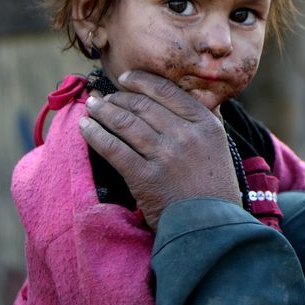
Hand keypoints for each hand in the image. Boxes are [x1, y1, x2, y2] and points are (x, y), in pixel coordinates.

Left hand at [79, 70, 240, 229]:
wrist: (211, 226)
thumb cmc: (215, 186)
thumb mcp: (219, 145)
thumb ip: (204, 119)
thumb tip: (183, 97)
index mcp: (205, 123)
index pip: (167, 91)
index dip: (142, 81)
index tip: (126, 78)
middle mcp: (185, 135)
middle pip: (143, 105)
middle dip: (118, 98)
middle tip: (103, 97)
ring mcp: (165, 156)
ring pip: (126, 123)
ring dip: (103, 111)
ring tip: (92, 106)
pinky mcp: (145, 177)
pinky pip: (113, 149)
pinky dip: (96, 135)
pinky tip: (85, 127)